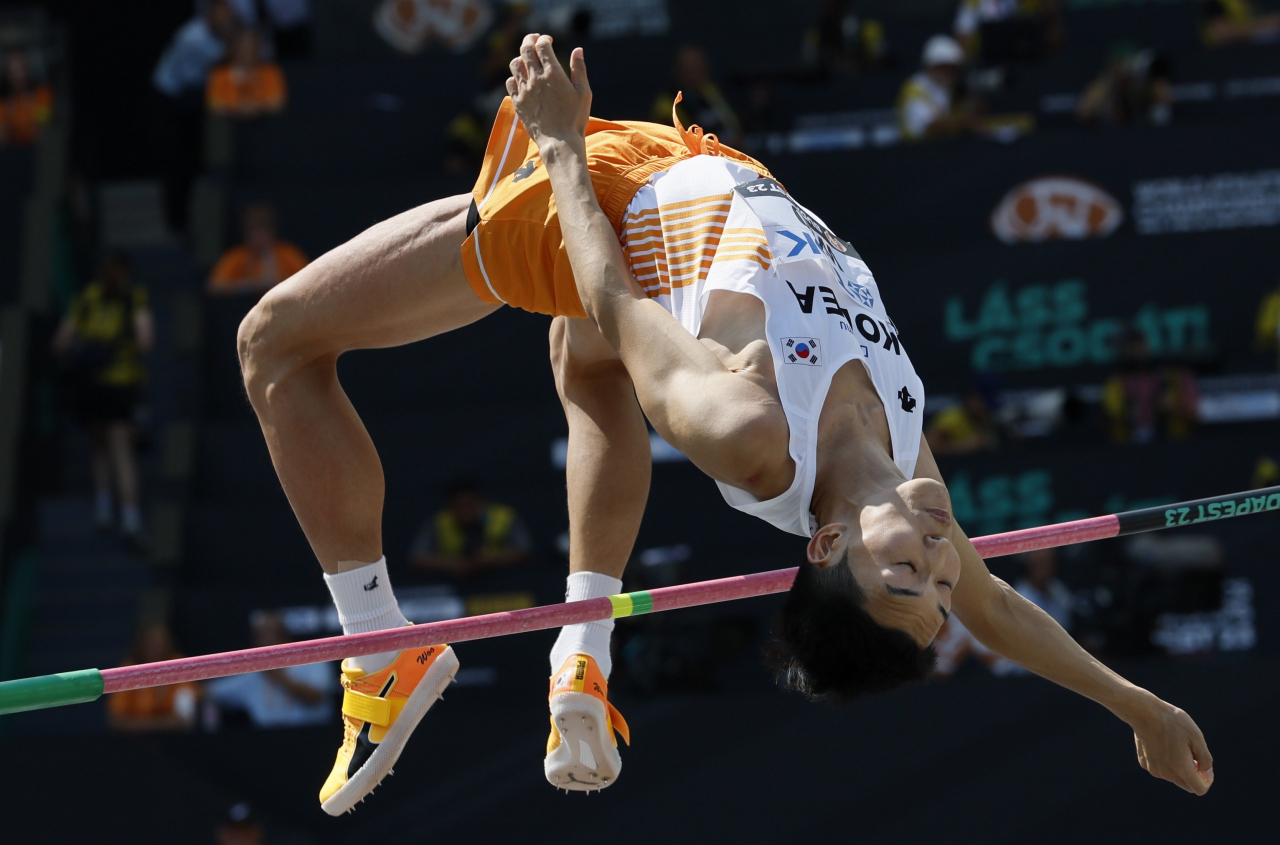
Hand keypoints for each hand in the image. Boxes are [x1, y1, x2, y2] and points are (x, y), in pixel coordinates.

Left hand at [506, 33, 590, 150]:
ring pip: (515, 64)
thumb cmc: (575, 119)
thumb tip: (578, 50)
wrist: (559, 143)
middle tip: (534, 40)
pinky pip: (510, 82)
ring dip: (520, 57)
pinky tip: (522, 78)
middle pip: (525, 50)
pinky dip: (515, 76)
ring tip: (527, 59)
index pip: (542, 45)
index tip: (548, 40)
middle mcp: (536, 80)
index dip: (544, 39)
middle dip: (529, 40)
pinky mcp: (518, 103)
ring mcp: (525, 91)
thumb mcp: (584, 93)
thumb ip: (579, 70)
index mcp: (553, 74)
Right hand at [1128, 697, 1213, 794]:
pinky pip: (1161, 769)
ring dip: (1179, 768)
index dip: (1207, 780)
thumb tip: (1207, 773)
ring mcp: (1154, 769)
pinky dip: (1166, 762)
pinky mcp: (1145, 763)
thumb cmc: (1173, 722)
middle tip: (1193, 755)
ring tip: (1176, 746)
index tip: (1205, 766)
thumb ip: (1205, 759)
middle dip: (1194, 775)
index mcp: (1181, 768)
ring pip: (1174, 777)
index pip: (1200, 789)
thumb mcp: (1196, 736)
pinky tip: (1162, 745)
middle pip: (1187, 786)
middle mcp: (1167, 773)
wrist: (1143, 712)